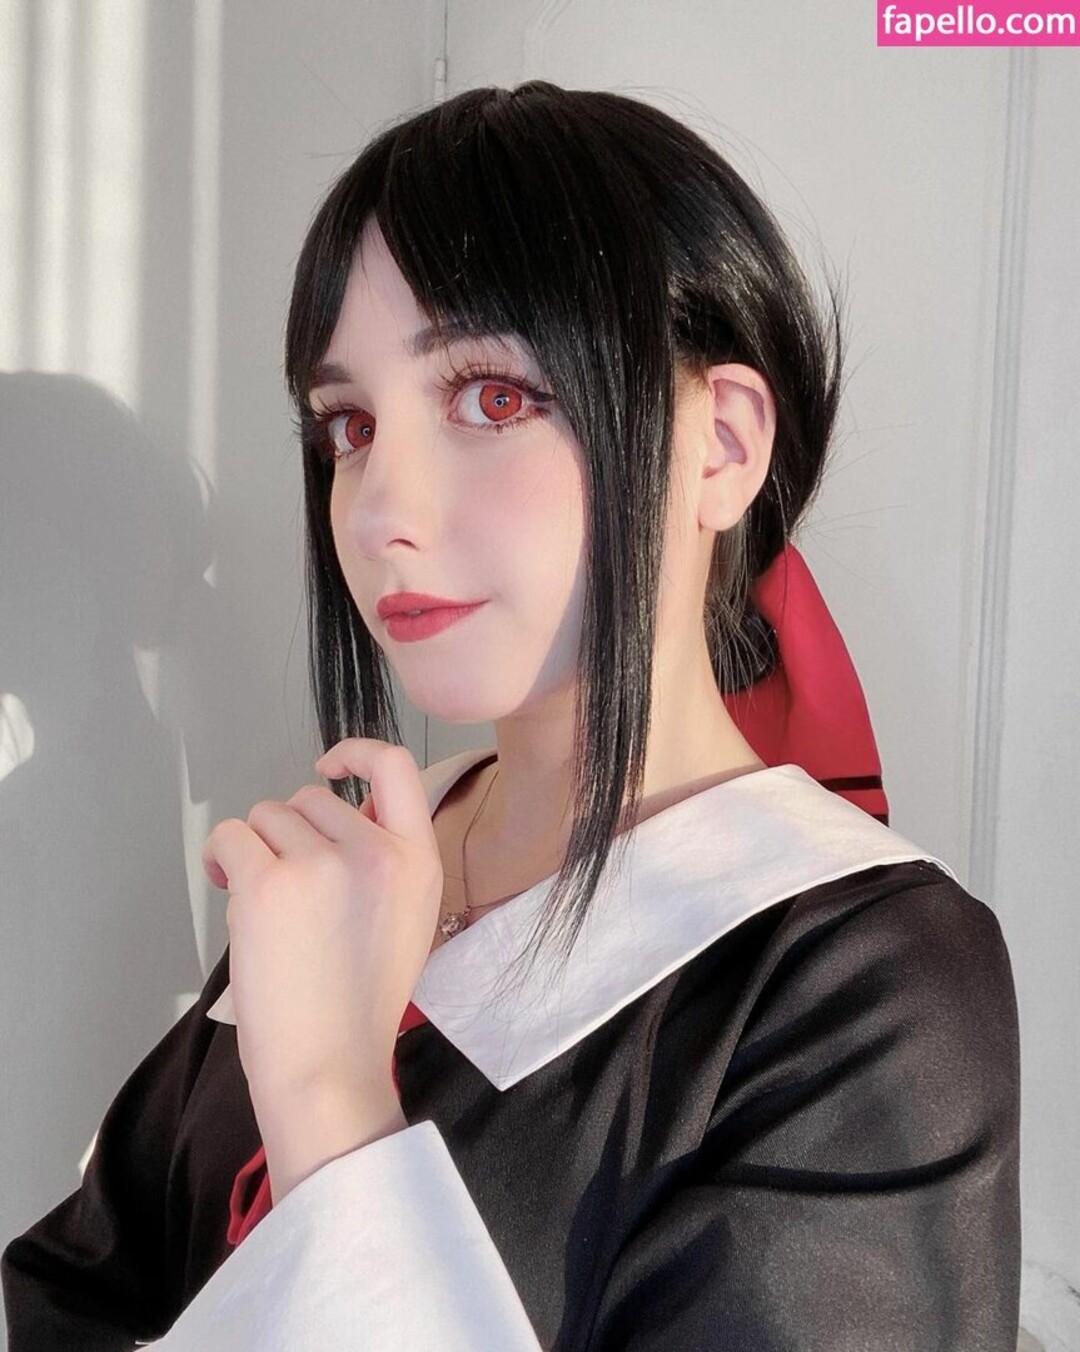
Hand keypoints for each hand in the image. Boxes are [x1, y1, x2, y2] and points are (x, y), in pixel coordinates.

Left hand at [201, 739, 442, 1107]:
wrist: (328, 1064)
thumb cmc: (361, 1003)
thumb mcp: (406, 918)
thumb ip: (386, 861)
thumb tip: (343, 810)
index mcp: (418, 861)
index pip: (395, 766)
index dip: (355, 752)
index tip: (328, 767)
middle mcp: (375, 851)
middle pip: (312, 798)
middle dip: (290, 832)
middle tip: (285, 885)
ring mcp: (321, 864)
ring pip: (268, 815)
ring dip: (257, 849)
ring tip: (263, 902)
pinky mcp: (268, 883)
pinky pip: (232, 836)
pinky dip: (223, 856)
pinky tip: (229, 888)